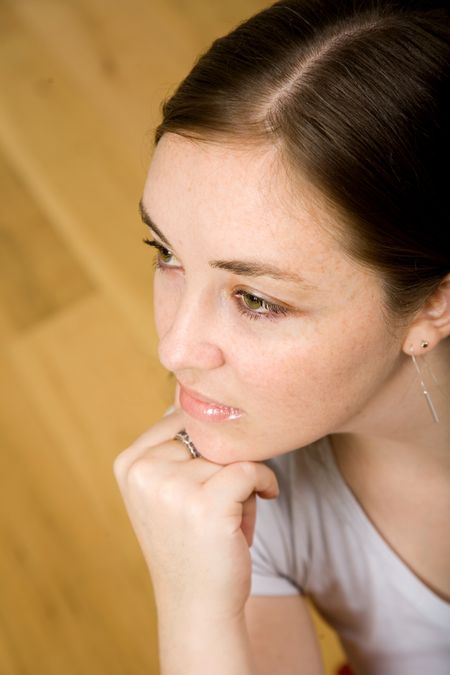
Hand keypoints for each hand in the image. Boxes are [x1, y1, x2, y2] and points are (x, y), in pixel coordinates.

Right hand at [113, 409, 278, 622]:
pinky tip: (265, 496)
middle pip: (207, 433)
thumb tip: (194, 396)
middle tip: (223, 495)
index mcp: (128, 462)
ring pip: (231, 451)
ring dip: (242, 475)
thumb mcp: (167, 488)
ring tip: (232, 508)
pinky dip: (265, 481)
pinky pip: (251, 468)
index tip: (215, 470)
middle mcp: (143, 471)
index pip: (179, 417)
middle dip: (224, 459)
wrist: (198, 605)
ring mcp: (171, 488)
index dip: (208, 440)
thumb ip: (174, 446)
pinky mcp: (206, 504)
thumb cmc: (191, 540)